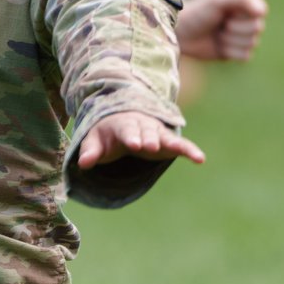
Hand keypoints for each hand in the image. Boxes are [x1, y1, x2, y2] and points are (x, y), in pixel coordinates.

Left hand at [78, 111, 206, 170]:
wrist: (123, 120)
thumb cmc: (107, 135)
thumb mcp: (96, 141)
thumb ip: (90, 152)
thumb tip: (83, 163)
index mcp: (122, 125)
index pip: (127, 130)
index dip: (130, 136)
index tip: (133, 143)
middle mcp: (142, 126)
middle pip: (146, 132)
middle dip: (148, 138)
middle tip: (150, 146)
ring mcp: (157, 132)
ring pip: (164, 136)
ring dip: (170, 143)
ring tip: (181, 151)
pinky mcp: (169, 142)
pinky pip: (181, 145)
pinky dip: (190, 150)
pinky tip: (200, 159)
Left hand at [176, 0, 267, 62]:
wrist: (180, 34)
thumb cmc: (197, 13)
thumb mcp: (216, 0)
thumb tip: (263, 11)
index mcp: (244, 3)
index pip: (260, 12)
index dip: (243, 16)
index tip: (227, 14)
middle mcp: (246, 19)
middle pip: (257, 29)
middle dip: (235, 29)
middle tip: (220, 24)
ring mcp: (242, 36)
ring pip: (252, 43)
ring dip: (231, 41)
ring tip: (217, 34)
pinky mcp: (236, 52)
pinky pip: (245, 56)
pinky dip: (231, 52)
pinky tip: (219, 46)